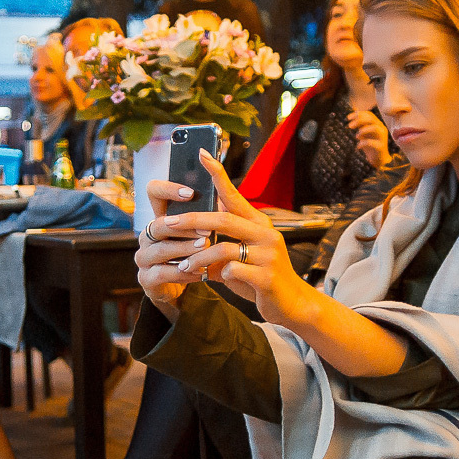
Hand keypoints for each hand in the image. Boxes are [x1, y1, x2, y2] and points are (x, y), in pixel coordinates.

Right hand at [137, 178, 213, 314]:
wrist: (175, 289)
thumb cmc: (188, 257)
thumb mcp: (196, 236)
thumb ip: (204, 219)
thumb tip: (223, 198)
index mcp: (159, 219)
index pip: (153, 192)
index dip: (168, 189)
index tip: (191, 193)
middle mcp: (147, 236)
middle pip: (158, 224)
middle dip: (184, 227)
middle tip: (208, 230)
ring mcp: (143, 257)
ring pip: (161, 250)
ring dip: (185, 249)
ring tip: (205, 248)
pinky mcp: (145, 278)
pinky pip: (163, 273)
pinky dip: (183, 273)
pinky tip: (200, 272)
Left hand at [158, 153, 313, 326]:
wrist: (292, 303)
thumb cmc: (262, 276)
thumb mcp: (244, 254)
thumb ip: (223, 240)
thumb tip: (195, 228)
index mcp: (259, 224)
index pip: (235, 195)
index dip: (218, 174)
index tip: (202, 154)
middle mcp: (266, 234)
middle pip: (222, 220)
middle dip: (191, 221)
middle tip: (167, 224)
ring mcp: (268, 255)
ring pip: (223, 249)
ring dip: (198, 258)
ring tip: (185, 266)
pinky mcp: (266, 277)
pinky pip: (231, 271)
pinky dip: (217, 275)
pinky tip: (213, 279)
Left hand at [348, 108, 390, 169]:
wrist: (379, 159)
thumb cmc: (370, 145)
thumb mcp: (363, 133)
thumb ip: (360, 124)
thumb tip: (352, 114)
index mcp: (377, 124)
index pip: (369, 114)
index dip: (358, 114)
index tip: (348, 118)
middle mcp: (381, 128)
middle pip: (371, 119)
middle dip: (359, 120)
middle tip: (350, 126)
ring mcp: (382, 137)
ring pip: (375, 128)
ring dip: (363, 130)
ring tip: (356, 136)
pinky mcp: (381, 147)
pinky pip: (372, 142)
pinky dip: (363, 143)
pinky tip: (358, 146)